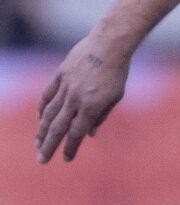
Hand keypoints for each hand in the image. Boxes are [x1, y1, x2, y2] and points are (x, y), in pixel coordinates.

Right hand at [35, 30, 131, 162]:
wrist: (109, 44)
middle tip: (42, 160)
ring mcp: (66, 86)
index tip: (66, 159)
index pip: (77, 133)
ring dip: (42, 130)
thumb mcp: (115, 96)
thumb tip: (90, 134)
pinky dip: (42, 108)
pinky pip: (47, 95)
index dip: (71, 148)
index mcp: (92, 106)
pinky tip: (40, 119)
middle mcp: (76, 98)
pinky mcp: (60, 75)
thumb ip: (101, 115)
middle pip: (59, 127)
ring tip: (37, 143)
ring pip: (49, 113)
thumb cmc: (117, 72)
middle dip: (49, 146)